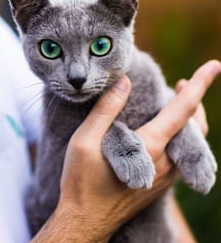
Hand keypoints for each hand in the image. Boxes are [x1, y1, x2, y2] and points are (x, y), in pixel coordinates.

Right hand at [32, 60, 220, 242]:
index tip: (213, 65)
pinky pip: (181, 156)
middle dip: (195, 100)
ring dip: (189, 119)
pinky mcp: (160, 185)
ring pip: (191, 143)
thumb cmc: (82, 182)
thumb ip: (106, 109)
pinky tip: (166, 131)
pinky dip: (181, 136)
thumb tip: (124, 82)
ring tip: (175, 102)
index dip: (199, 84)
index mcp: (150, 147)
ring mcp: (165, 177)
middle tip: (182, 83)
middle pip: (195, 126)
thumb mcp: (85, 140)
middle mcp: (165, 162)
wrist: (85, 222)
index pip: (183, 108)